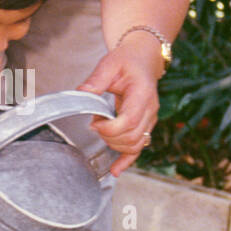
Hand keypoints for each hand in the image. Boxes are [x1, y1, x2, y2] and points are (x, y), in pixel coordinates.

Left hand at [78, 48, 159, 176]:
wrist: (143, 60)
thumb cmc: (127, 61)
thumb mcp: (109, 64)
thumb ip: (96, 80)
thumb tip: (80, 93)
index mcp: (142, 94)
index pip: (129, 121)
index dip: (109, 128)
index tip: (95, 123)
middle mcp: (150, 110)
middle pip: (132, 137)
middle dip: (109, 136)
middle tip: (96, 124)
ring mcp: (150, 120)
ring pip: (136, 145)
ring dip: (115, 145)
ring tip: (102, 131)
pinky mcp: (145, 126)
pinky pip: (138, 148)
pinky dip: (127, 161)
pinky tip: (115, 170)